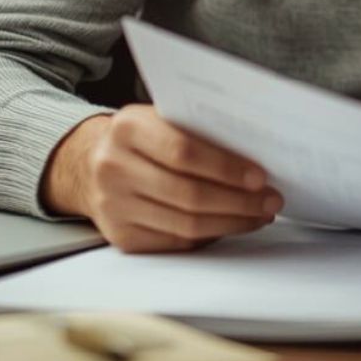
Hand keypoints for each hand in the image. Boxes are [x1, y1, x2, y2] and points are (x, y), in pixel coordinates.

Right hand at [40, 105, 283, 252]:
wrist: (89, 162)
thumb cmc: (142, 138)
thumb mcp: (161, 118)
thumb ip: (198, 131)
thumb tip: (256, 157)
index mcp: (128, 128)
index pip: (184, 151)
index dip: (226, 167)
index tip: (260, 177)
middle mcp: (114, 168)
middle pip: (188, 194)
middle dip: (239, 201)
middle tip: (271, 200)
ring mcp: (114, 206)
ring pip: (185, 224)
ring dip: (232, 222)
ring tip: (260, 215)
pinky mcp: (121, 236)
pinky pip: (175, 242)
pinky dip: (210, 236)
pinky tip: (232, 225)